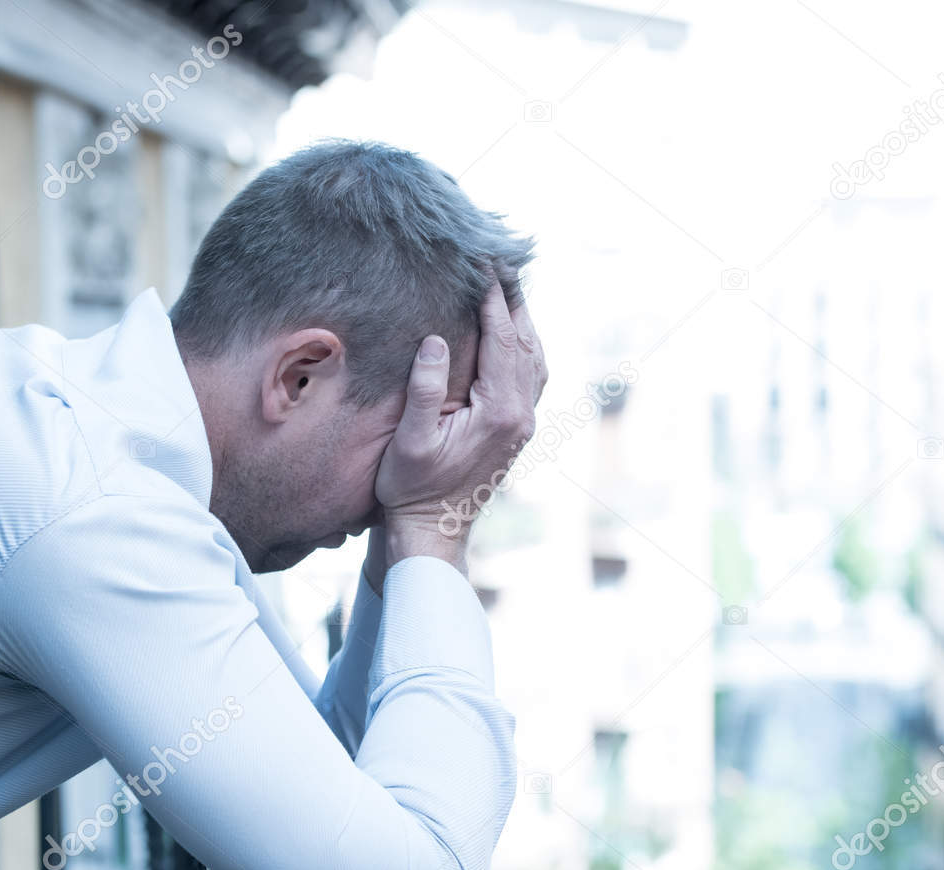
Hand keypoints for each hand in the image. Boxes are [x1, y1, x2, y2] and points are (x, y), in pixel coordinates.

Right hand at [367, 283, 547, 588]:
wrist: (433, 531)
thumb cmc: (413, 490)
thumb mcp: (409, 440)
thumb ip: (424, 390)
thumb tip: (436, 340)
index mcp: (499, 412)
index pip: (502, 342)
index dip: (494, 301)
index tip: (486, 266)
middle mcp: (520, 416)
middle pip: (526, 344)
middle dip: (514, 302)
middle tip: (503, 263)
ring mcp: (523, 424)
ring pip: (534, 360)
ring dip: (523, 323)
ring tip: (510, 291)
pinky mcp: (516, 431)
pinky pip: (531, 378)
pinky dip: (525, 348)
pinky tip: (514, 337)